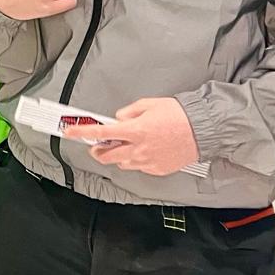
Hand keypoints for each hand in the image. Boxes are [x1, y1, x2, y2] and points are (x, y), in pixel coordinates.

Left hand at [65, 97, 198, 175]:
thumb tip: (118, 119)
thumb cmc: (180, 115)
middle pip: (107, 155)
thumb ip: (128, 112)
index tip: (69, 132)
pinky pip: (139, 167)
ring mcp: (148, 161)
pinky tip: (145, 150)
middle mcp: (139, 148)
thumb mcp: (149, 104)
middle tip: (98, 145)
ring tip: (127, 145)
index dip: (82, 132)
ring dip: (118, 155)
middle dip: (98, 150)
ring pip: (122, 163)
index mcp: (135, 130)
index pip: (101, 133)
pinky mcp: (158, 169)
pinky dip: (136, 160)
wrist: (204, 130)